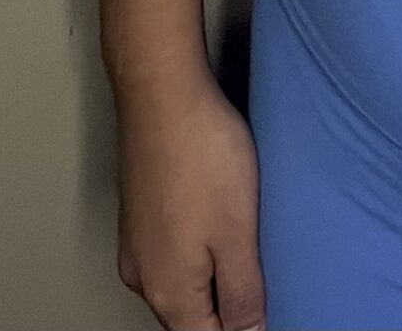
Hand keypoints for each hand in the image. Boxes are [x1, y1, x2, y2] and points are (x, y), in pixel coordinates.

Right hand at [114, 70, 266, 330]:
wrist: (161, 93)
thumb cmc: (204, 158)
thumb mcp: (237, 234)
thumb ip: (242, 294)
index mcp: (169, 292)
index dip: (243, 330)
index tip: (266, 307)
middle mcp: (143, 277)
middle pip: (190, 317)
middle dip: (226, 312)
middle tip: (264, 287)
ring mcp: (135, 244)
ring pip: (179, 285)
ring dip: (211, 281)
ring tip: (248, 259)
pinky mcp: (137, 213)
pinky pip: (169, 254)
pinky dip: (196, 255)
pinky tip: (218, 229)